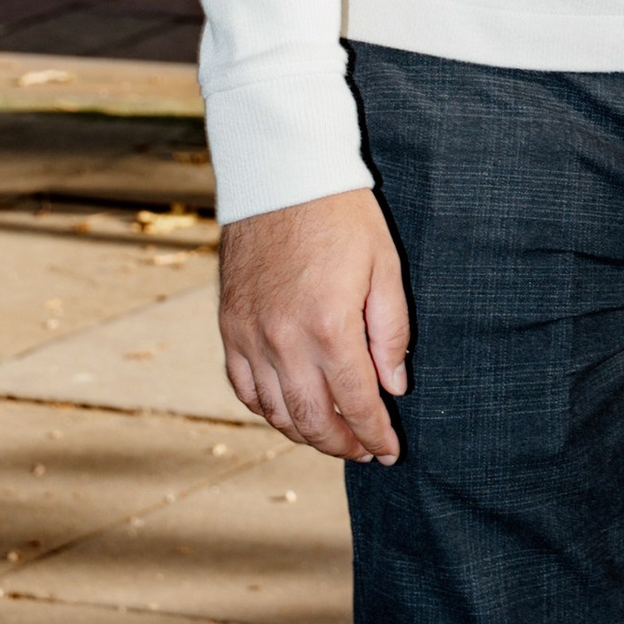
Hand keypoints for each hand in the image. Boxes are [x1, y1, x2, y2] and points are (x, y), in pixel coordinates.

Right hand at [218, 188, 408, 464]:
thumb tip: (394, 386)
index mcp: (329, 325)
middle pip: (312, 419)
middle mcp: (284, 340)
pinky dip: (267, 409)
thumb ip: (391, 332)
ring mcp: (250, 335)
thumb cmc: (342, 214)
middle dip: (342, 444)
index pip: (356, 401)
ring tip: (332, 436)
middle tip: (364, 451)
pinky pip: (244, 387)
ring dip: (305, 433)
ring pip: (275, 411)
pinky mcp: (230, 325)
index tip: (390, 450)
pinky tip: (288, 410)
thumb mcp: (385, 265)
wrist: (282, 172)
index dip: (375, 433)